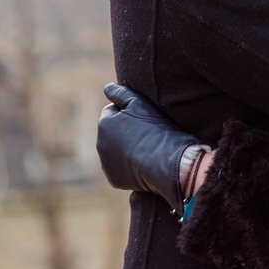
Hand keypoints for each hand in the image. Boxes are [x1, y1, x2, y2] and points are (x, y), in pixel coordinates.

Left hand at [97, 82, 200, 210]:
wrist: (168, 163)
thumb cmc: (157, 129)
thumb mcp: (140, 103)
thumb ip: (120, 92)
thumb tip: (107, 88)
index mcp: (105, 123)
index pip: (113, 111)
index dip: (130, 113)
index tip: (145, 119)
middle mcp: (100, 144)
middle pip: (113, 132)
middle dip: (124, 130)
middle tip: (147, 133)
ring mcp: (106, 164)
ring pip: (115, 150)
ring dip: (126, 148)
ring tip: (148, 148)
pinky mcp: (114, 179)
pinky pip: (120, 168)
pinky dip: (129, 165)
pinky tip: (144, 163)